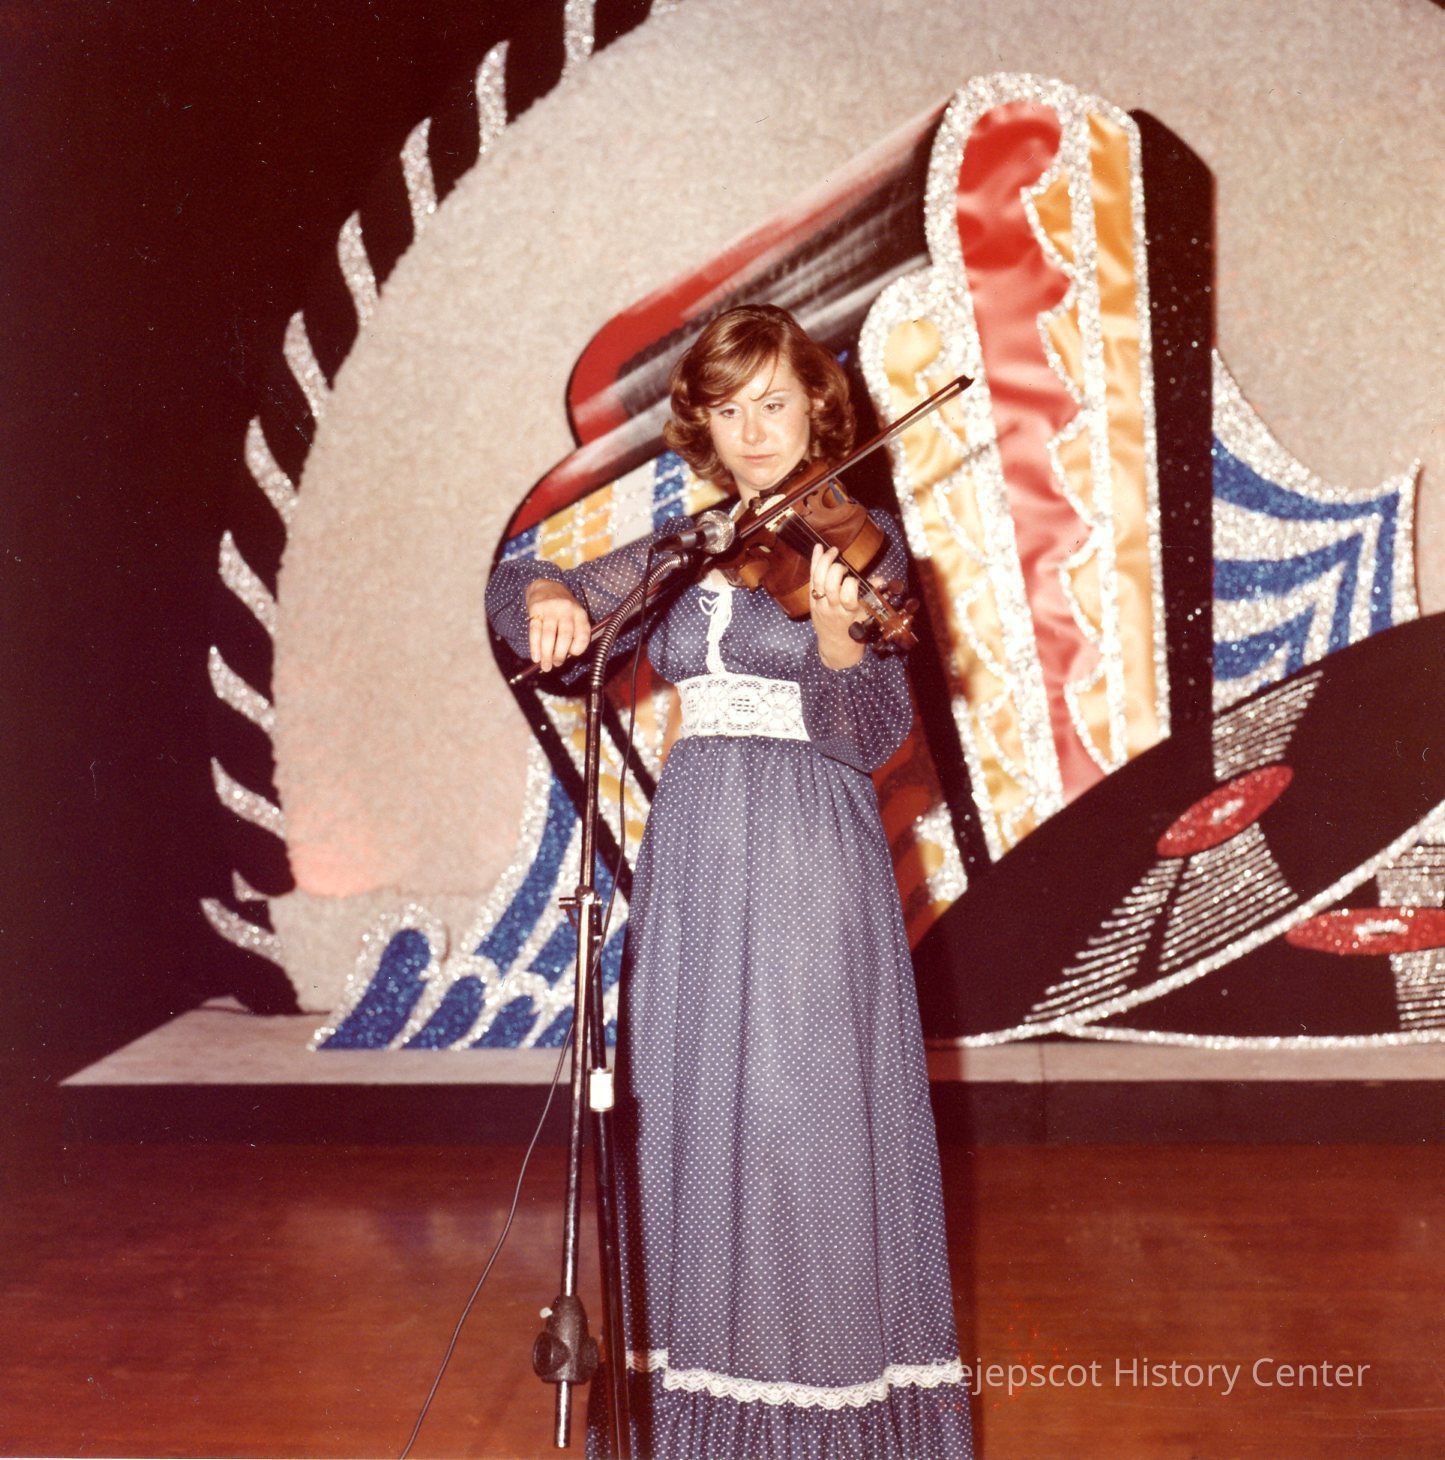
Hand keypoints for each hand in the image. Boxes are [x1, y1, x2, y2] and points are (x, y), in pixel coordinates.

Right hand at [525, 579, 591, 671]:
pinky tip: (536, 656)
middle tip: (556, 664)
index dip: (579, 647)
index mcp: (580, 613)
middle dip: (560, 653)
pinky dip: (535, 646)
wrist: (546, 586)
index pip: (583, 632)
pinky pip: (535, 631)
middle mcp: (566, 610)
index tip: (572, 655)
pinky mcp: (536, 609)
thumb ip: (574, 633)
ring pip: (549, 635)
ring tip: (545, 666)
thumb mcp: (574, 615)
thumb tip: (566, 657)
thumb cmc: (563, 608)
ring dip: (546, 653)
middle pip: (565, 635)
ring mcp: (551, 609)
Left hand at [808, 544, 868, 669]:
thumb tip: (881, 580)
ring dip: (824, 562)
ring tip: (832, 552)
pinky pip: (811, 579)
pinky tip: (818, 548)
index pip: (848, 595)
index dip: (851, 583)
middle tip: (842, 567)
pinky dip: (814, 562)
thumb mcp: (865, 614)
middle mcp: (833, 608)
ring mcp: (820, 604)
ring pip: (818, 580)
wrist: (835, 644)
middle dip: (836, 570)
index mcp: (848, 612)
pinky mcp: (812, 601)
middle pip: (830, 585)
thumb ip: (872, 595)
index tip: (855, 579)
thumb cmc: (853, 628)